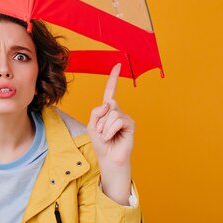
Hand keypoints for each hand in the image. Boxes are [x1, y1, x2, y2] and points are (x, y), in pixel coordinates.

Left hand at [87, 64, 133, 203]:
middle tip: (101, 133)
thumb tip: (110, 103)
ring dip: (104, 127)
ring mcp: (124, 117)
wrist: (108, 158)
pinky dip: (110, 130)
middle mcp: (117, 111)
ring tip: (106, 136)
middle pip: (106, 105)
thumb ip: (96, 112)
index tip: (117, 64)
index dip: (113, 78)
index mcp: (107, 110)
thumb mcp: (91, 126)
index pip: (110, 91)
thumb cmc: (100, 143)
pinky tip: (111, 138)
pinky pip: (117, 120)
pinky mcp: (130, 124)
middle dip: (99, 121)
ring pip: (111, 113)